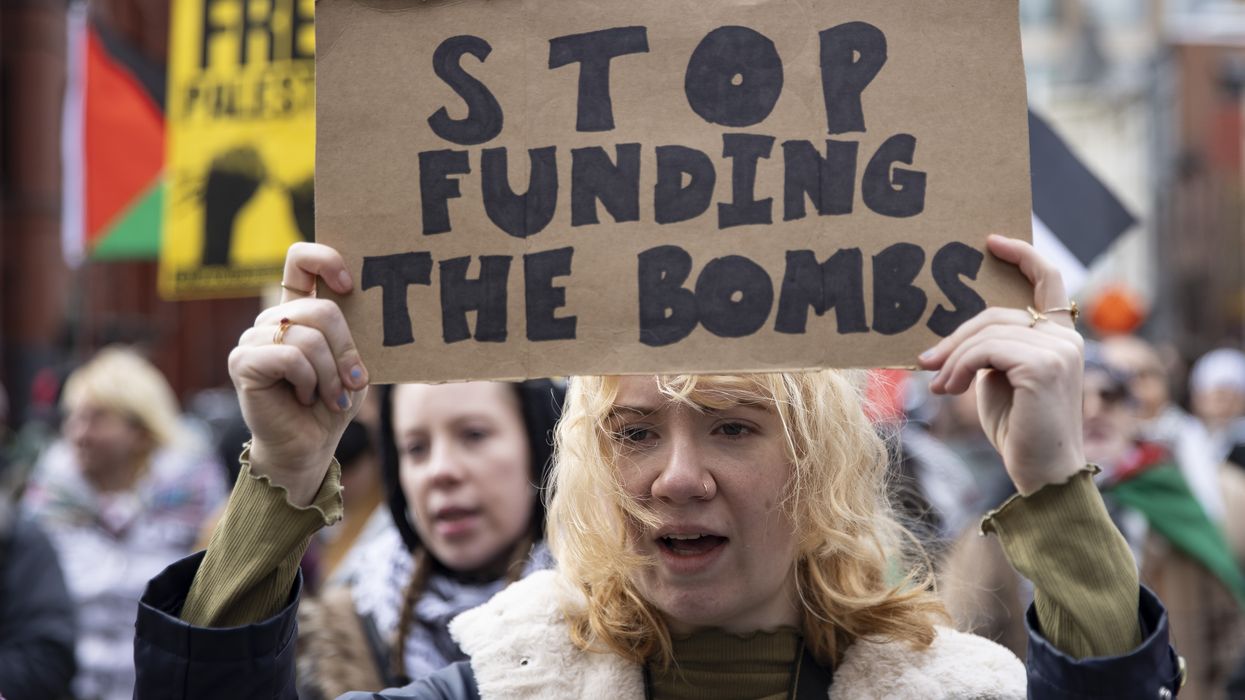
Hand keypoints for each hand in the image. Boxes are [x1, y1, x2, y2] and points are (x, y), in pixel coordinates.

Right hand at [228, 243, 368, 504]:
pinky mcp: (243, 361)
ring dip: (330, 373)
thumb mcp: (353, 363)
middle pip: (319, 309)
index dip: (325, 259)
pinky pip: (290, 357)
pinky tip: (304, 398)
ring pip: (307, 337)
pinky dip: (309, 381)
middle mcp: (272, 320)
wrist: (309, 447)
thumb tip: (363, 301)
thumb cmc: (332, 403)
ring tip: (331, 396)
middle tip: (354, 380)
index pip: (300, 260)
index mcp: (298, 310)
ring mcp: (253, 339)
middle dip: (346, 349)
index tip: (349, 284)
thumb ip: (352, 334)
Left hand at [918, 235, 1084, 494]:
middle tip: (926, 362)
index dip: (1022, 255)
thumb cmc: (1019, 428)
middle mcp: (1066, 339)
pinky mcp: (1043, 365)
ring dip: (953, 358)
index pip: (1048, 281)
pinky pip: (986, 350)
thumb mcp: (1000, 379)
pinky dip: (960, 367)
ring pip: (987, 333)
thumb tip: (953, 338)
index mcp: (1059, 338)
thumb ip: (991, 351)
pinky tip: (950, 389)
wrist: (1041, 473)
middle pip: (996, 313)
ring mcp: (1058, 351)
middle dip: (956, 337)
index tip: (991, 241)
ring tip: (939, 385)